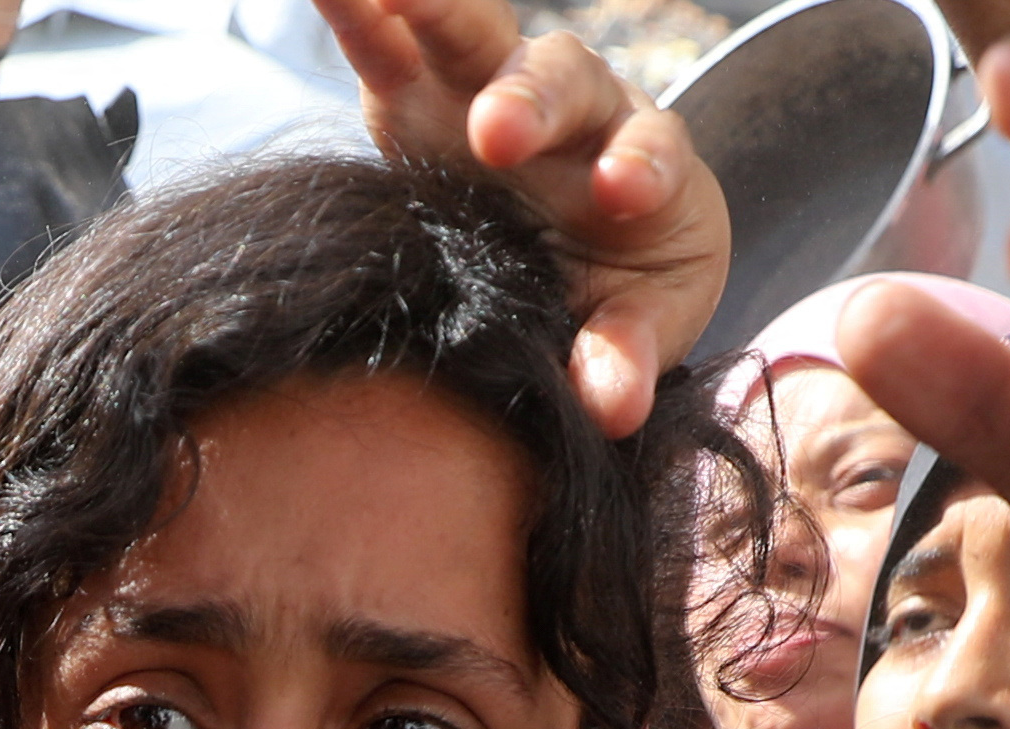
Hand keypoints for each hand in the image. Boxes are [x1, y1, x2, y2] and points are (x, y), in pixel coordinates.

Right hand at [304, 0, 723, 436]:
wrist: (571, 253)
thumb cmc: (618, 288)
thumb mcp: (638, 326)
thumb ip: (626, 357)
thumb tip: (606, 408)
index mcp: (642, 161)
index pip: (651, 148)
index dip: (638, 164)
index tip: (621, 193)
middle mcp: (575, 108)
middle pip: (561, 79)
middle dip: (528, 100)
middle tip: (496, 135)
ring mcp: (491, 88)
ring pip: (474, 35)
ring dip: (434, 12)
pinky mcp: (417, 92)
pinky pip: (386, 39)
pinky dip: (358, 10)